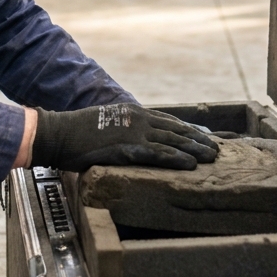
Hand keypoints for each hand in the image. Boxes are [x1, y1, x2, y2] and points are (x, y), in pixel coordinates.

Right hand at [30, 104, 218, 171]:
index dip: (188, 129)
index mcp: (133, 111)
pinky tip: (192, 165)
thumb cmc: (77, 132)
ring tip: (212, 157)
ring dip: (195, 149)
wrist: (60, 133)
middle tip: (216, 148)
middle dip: (198, 139)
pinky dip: (178, 158)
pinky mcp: (129, 148)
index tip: (203, 135)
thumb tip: (134, 140)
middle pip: (176, 128)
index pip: (168, 120)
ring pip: (173, 140)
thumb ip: (123, 128)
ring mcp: (135, 132)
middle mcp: (138, 118)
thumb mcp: (105, 123)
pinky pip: (159, 153)